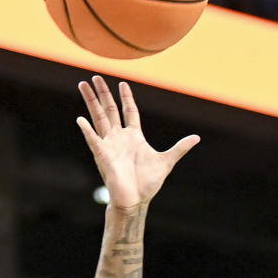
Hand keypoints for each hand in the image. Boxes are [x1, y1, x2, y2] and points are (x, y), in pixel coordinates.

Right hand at [77, 75, 198, 211]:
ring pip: (99, 118)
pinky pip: (94, 140)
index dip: (126, 98)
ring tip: (83, 84)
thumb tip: (197, 138)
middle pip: (109, 110)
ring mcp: (109, 145)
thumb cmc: (147, 183)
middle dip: (103, 93)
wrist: (136, 200)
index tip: (123, 83)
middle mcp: (119, 137)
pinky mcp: (103, 155)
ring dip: (91, 102)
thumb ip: (180, 148)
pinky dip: (87, 130)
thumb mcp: (167, 161)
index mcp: (134, 136)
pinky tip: (81, 120)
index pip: (129, 111)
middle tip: (95, 76)